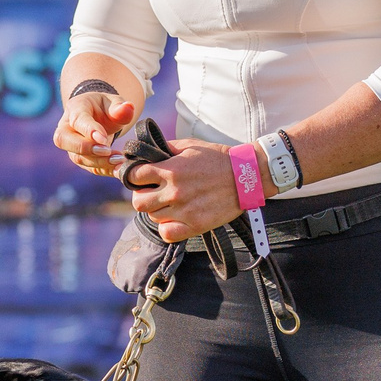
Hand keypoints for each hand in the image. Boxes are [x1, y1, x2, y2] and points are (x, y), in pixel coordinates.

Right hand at [55, 90, 137, 175]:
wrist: (101, 117)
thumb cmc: (105, 107)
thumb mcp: (114, 102)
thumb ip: (120, 107)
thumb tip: (128, 107)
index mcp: (75, 108)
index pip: (77, 120)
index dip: (89, 130)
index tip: (104, 139)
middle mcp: (67, 127)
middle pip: (64, 140)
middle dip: (86, 148)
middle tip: (107, 150)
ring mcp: (71, 145)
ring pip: (77, 157)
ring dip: (98, 161)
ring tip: (118, 160)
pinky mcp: (80, 158)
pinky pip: (89, 167)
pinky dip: (104, 169)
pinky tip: (118, 168)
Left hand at [123, 143, 239, 242]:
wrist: (246, 176)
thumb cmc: (218, 159)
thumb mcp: (190, 146)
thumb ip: (166, 150)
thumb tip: (146, 153)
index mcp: (170, 170)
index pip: (134, 176)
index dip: (134, 177)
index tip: (140, 178)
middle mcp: (174, 192)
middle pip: (138, 202)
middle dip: (142, 196)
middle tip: (153, 193)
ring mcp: (184, 210)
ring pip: (153, 217)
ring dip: (157, 211)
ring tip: (170, 204)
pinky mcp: (195, 225)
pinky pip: (167, 233)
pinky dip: (167, 228)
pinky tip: (174, 219)